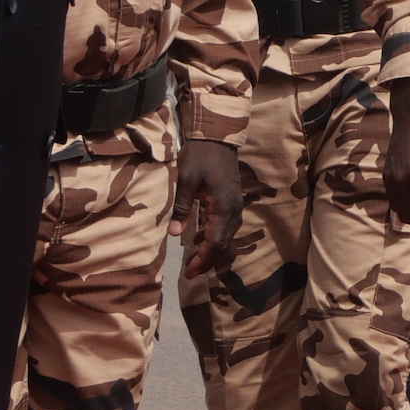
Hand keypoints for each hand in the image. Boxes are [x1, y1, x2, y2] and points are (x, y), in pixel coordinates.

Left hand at [170, 137, 245, 276]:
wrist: (218, 137)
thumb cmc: (200, 156)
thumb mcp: (185, 180)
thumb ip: (181, 208)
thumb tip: (173, 234)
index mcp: (222, 206)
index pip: (215, 241)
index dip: (203, 259)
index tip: (189, 273)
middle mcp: (233, 209)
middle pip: (223, 243)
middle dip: (208, 260)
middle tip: (190, 273)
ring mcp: (235, 205)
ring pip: (226, 236)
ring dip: (211, 249)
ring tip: (193, 259)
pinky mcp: (231, 201)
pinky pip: (225, 226)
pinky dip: (214, 236)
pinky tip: (199, 238)